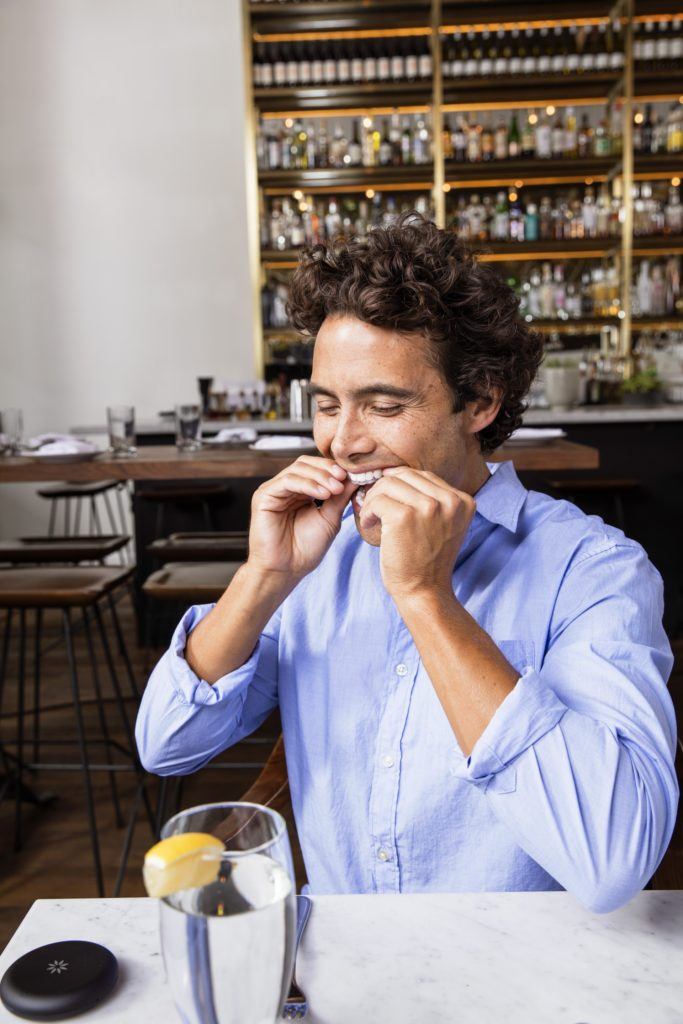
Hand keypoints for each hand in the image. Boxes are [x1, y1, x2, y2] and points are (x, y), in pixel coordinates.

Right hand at [247, 456, 356, 580]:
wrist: (286, 570)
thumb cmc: (306, 549)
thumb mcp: (329, 518)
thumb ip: (339, 497)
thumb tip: (355, 477)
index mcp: (300, 491)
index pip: (316, 468)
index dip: (334, 468)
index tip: (354, 475)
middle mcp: (285, 488)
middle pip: (306, 463)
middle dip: (327, 469)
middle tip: (344, 479)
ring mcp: (274, 490)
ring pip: (297, 469)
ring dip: (320, 476)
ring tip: (336, 489)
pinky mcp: (264, 496)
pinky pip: (287, 481)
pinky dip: (307, 484)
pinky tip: (323, 494)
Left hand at [359, 467, 474, 600]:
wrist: (424, 591)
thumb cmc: (427, 560)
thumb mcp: (443, 525)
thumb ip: (433, 500)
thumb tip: (396, 473)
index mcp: (463, 501)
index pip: (423, 476)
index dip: (400, 485)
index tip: (389, 501)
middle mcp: (450, 501)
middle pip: (405, 475)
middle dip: (385, 489)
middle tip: (375, 508)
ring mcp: (428, 507)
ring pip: (388, 484)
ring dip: (374, 499)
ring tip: (372, 517)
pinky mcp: (404, 516)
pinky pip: (377, 500)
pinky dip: (367, 511)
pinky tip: (368, 524)